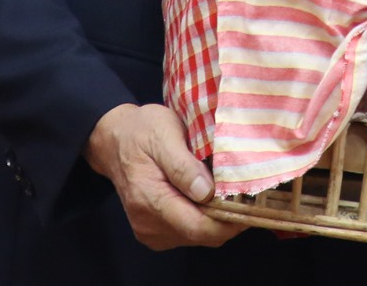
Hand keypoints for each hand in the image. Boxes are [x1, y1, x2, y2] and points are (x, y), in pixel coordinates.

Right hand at [86, 103, 242, 250]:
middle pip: (201, 234)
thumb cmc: (141, 131)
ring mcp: (150, 230)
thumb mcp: (163, 135)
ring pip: (198, 236)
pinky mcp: (155, 230)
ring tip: (229, 191)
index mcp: (149, 199)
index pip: (198, 227)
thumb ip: (183, 166)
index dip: (229, 221)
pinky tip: (210, 197)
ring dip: (217, 218)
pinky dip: (204, 218)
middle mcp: (148, 223)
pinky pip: (188, 232)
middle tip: (248, 193)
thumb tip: (207, 193)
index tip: (252, 204)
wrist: (114, 140)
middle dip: (228, 218)